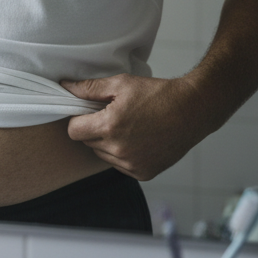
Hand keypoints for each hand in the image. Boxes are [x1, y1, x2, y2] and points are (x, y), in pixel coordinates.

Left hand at [62, 74, 208, 180]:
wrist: (192, 110)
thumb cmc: (157, 94)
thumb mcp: (121, 84)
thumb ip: (89, 88)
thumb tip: (65, 87)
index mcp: (110, 127)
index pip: (74, 131)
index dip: (78, 119)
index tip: (89, 112)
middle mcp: (119, 150)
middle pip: (87, 143)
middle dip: (94, 129)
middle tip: (113, 115)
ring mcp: (132, 164)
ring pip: (102, 155)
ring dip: (107, 143)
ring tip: (128, 127)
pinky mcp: (144, 173)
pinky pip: (119, 165)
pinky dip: (122, 154)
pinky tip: (138, 139)